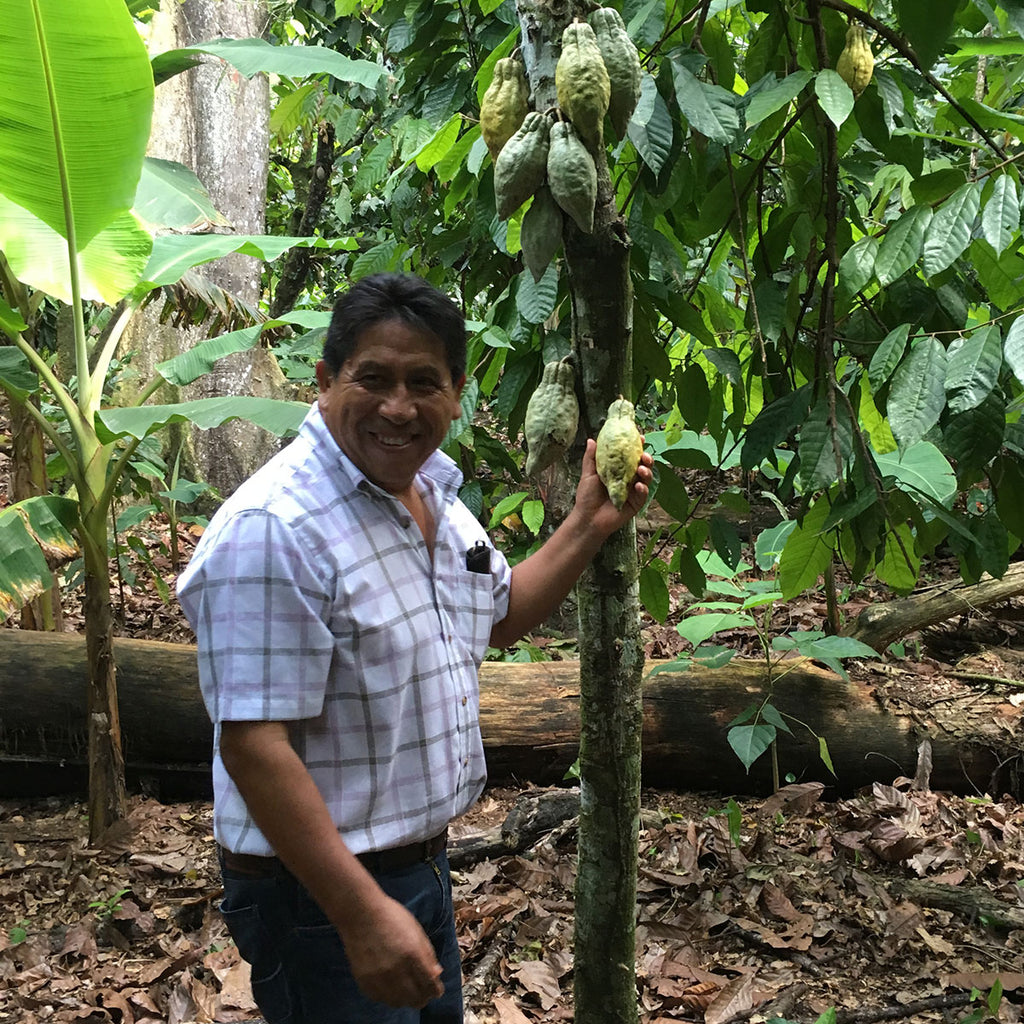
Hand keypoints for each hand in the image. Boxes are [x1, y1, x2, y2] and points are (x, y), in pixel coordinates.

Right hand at [338, 892, 443, 1007]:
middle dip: (423, 998)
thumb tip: (436, 975)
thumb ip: (428, 954)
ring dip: (406, 999)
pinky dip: (388, 996)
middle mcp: (396, 969)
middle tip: (424, 993)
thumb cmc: (391, 916)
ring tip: (408, 992)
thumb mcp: (416, 930)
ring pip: (398, 1002)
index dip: (436, 990)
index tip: (436, 990)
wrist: (360, 913)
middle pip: (415, 999)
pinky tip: (391, 988)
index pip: (429, 985)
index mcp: (413, 954)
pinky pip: (380, 998)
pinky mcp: (364, 980)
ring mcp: (379, 977)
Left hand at [574, 437, 653, 537]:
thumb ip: (591, 457)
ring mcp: (633, 491)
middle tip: (644, 455)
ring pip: (646, 479)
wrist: (587, 518)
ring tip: (642, 468)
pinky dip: (643, 488)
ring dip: (647, 472)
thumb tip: (591, 440)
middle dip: (647, 458)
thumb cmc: (587, 496)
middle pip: (643, 465)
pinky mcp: (635, 504)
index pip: (631, 456)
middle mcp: (628, 479)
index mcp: (619, 470)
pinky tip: (638, 485)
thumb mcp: (588, 474)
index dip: (637, 446)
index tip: (641, 437)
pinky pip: (643, 495)